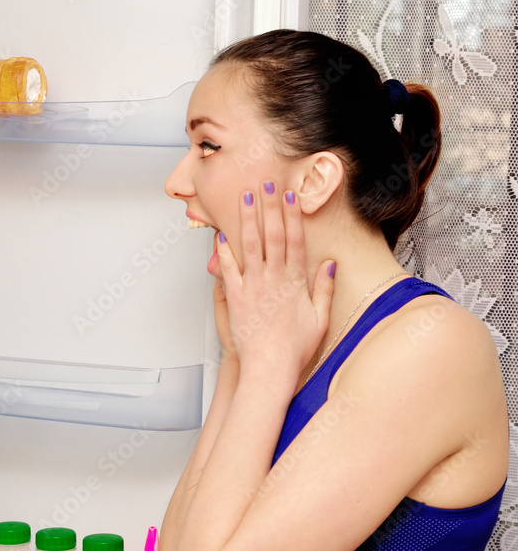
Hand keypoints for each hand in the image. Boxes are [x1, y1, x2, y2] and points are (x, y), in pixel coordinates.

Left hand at [217, 181, 334, 379]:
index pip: (295, 240)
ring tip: (244, 197)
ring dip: (247, 219)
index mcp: (295, 282)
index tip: (290, 196)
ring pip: (249, 245)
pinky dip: (224, 251)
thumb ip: (323, 288)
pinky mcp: (234, 298)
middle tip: (266, 183)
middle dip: (269, 207)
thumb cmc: (295, 348)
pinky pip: (228, 269)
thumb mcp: (319, 318)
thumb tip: (329, 264)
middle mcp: (273, 279)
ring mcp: (252, 286)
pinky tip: (220, 234)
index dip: (292, 216)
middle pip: (272, 235)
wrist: (269, 368)